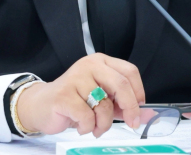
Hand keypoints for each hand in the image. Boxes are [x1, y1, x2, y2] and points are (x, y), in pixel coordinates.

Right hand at [16, 53, 145, 137]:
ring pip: (104, 106)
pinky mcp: (64, 95)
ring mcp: (75, 78)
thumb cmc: (74, 101)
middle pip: (121, 84)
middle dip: (130, 108)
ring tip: (94, 127)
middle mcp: (89, 65)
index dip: (138, 92)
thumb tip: (149, 114)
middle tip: (131, 123)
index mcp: (100, 61)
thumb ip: (123, 105)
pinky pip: (87, 117)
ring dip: (103, 124)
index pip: (129, 71)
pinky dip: (87, 128)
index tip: (139, 109)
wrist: (42, 105)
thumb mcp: (102, 99)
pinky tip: (80, 125)